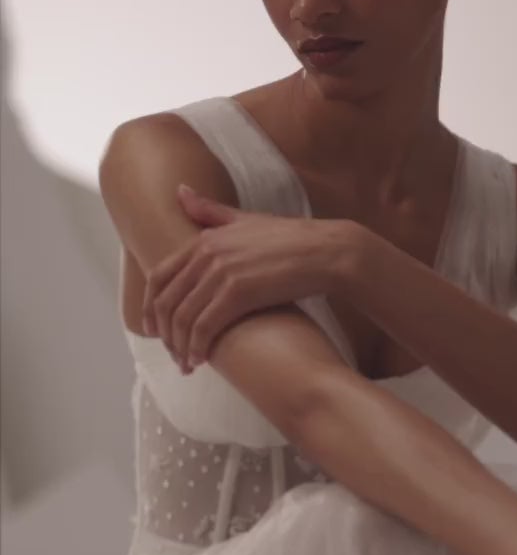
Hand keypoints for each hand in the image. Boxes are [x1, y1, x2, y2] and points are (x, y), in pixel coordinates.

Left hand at [142, 186, 359, 370]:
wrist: (328, 252)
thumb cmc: (291, 238)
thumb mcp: (245, 219)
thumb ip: (209, 210)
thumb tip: (179, 190)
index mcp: (204, 238)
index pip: (158, 277)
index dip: (150, 309)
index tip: (156, 331)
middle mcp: (206, 252)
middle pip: (166, 302)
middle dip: (165, 334)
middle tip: (173, 354)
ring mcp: (221, 272)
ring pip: (182, 319)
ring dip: (180, 346)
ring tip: (188, 364)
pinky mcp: (238, 292)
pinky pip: (204, 327)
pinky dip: (197, 347)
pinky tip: (203, 359)